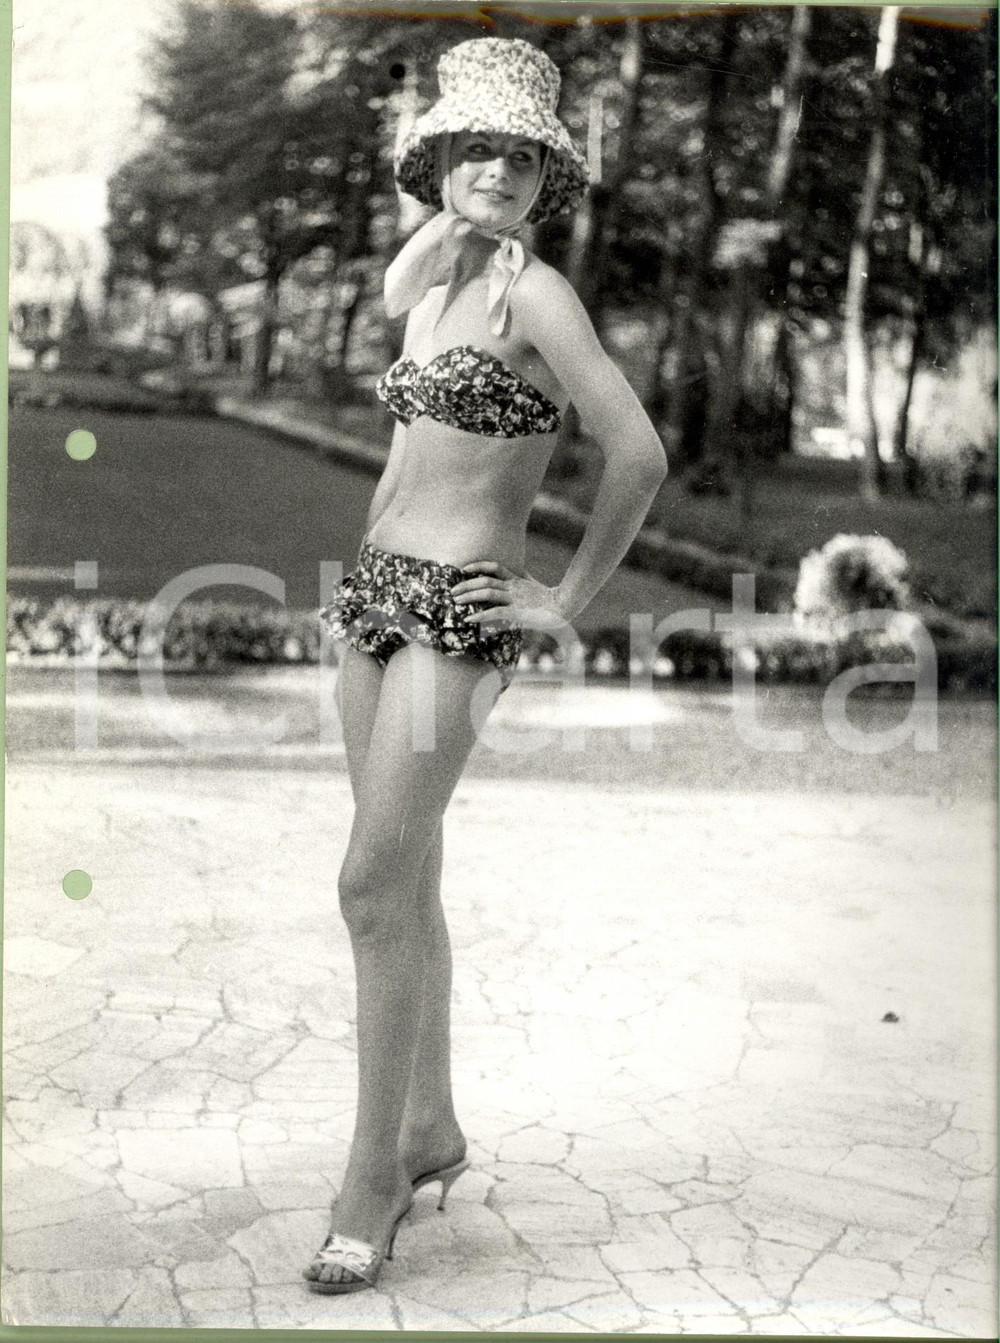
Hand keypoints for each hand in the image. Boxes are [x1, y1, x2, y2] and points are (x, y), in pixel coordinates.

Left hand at [450, 561, 567, 629]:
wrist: (565, 606)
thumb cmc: (550, 598)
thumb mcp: (534, 585)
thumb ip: (524, 579)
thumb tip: (518, 574)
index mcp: (517, 580)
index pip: (494, 566)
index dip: (477, 566)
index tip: (464, 569)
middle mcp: (514, 586)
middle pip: (485, 580)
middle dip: (466, 584)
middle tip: (452, 591)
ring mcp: (515, 598)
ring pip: (487, 592)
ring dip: (469, 596)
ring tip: (455, 602)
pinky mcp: (517, 612)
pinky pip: (495, 612)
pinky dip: (480, 616)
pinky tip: (469, 620)